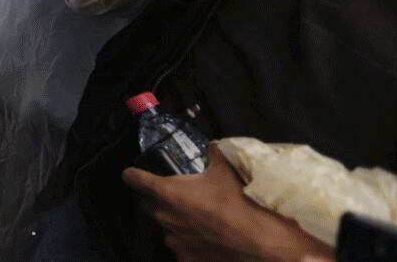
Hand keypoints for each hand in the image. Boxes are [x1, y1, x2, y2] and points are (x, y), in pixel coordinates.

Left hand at [123, 144, 331, 261]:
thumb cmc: (240, 203)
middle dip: (162, 201)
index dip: (134, 175)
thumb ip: (216, 155)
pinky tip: (209, 240)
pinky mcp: (185, 259)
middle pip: (150, 205)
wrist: (262, 243)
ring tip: (203, 222)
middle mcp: (163, 217)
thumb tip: (215, 145)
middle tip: (183, 199)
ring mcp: (173, 241)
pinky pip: (182, 248)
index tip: (134, 174)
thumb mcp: (228, 172)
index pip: (134, 179)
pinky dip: (191, 243)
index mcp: (166, 192)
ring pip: (167, 228)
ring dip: (178, 223)